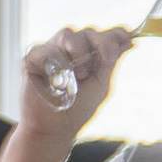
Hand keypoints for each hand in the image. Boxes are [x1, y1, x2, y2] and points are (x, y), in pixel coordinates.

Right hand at [17, 25, 135, 137]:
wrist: (55, 129)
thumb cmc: (77, 110)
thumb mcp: (101, 84)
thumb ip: (111, 61)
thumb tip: (129, 41)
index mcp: (89, 55)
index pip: (104, 35)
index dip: (116, 34)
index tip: (127, 38)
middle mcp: (70, 51)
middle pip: (88, 31)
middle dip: (101, 44)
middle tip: (105, 60)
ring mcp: (51, 53)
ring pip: (67, 34)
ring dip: (77, 53)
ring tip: (77, 77)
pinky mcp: (32, 60)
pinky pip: (45, 49)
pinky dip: (54, 62)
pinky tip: (57, 80)